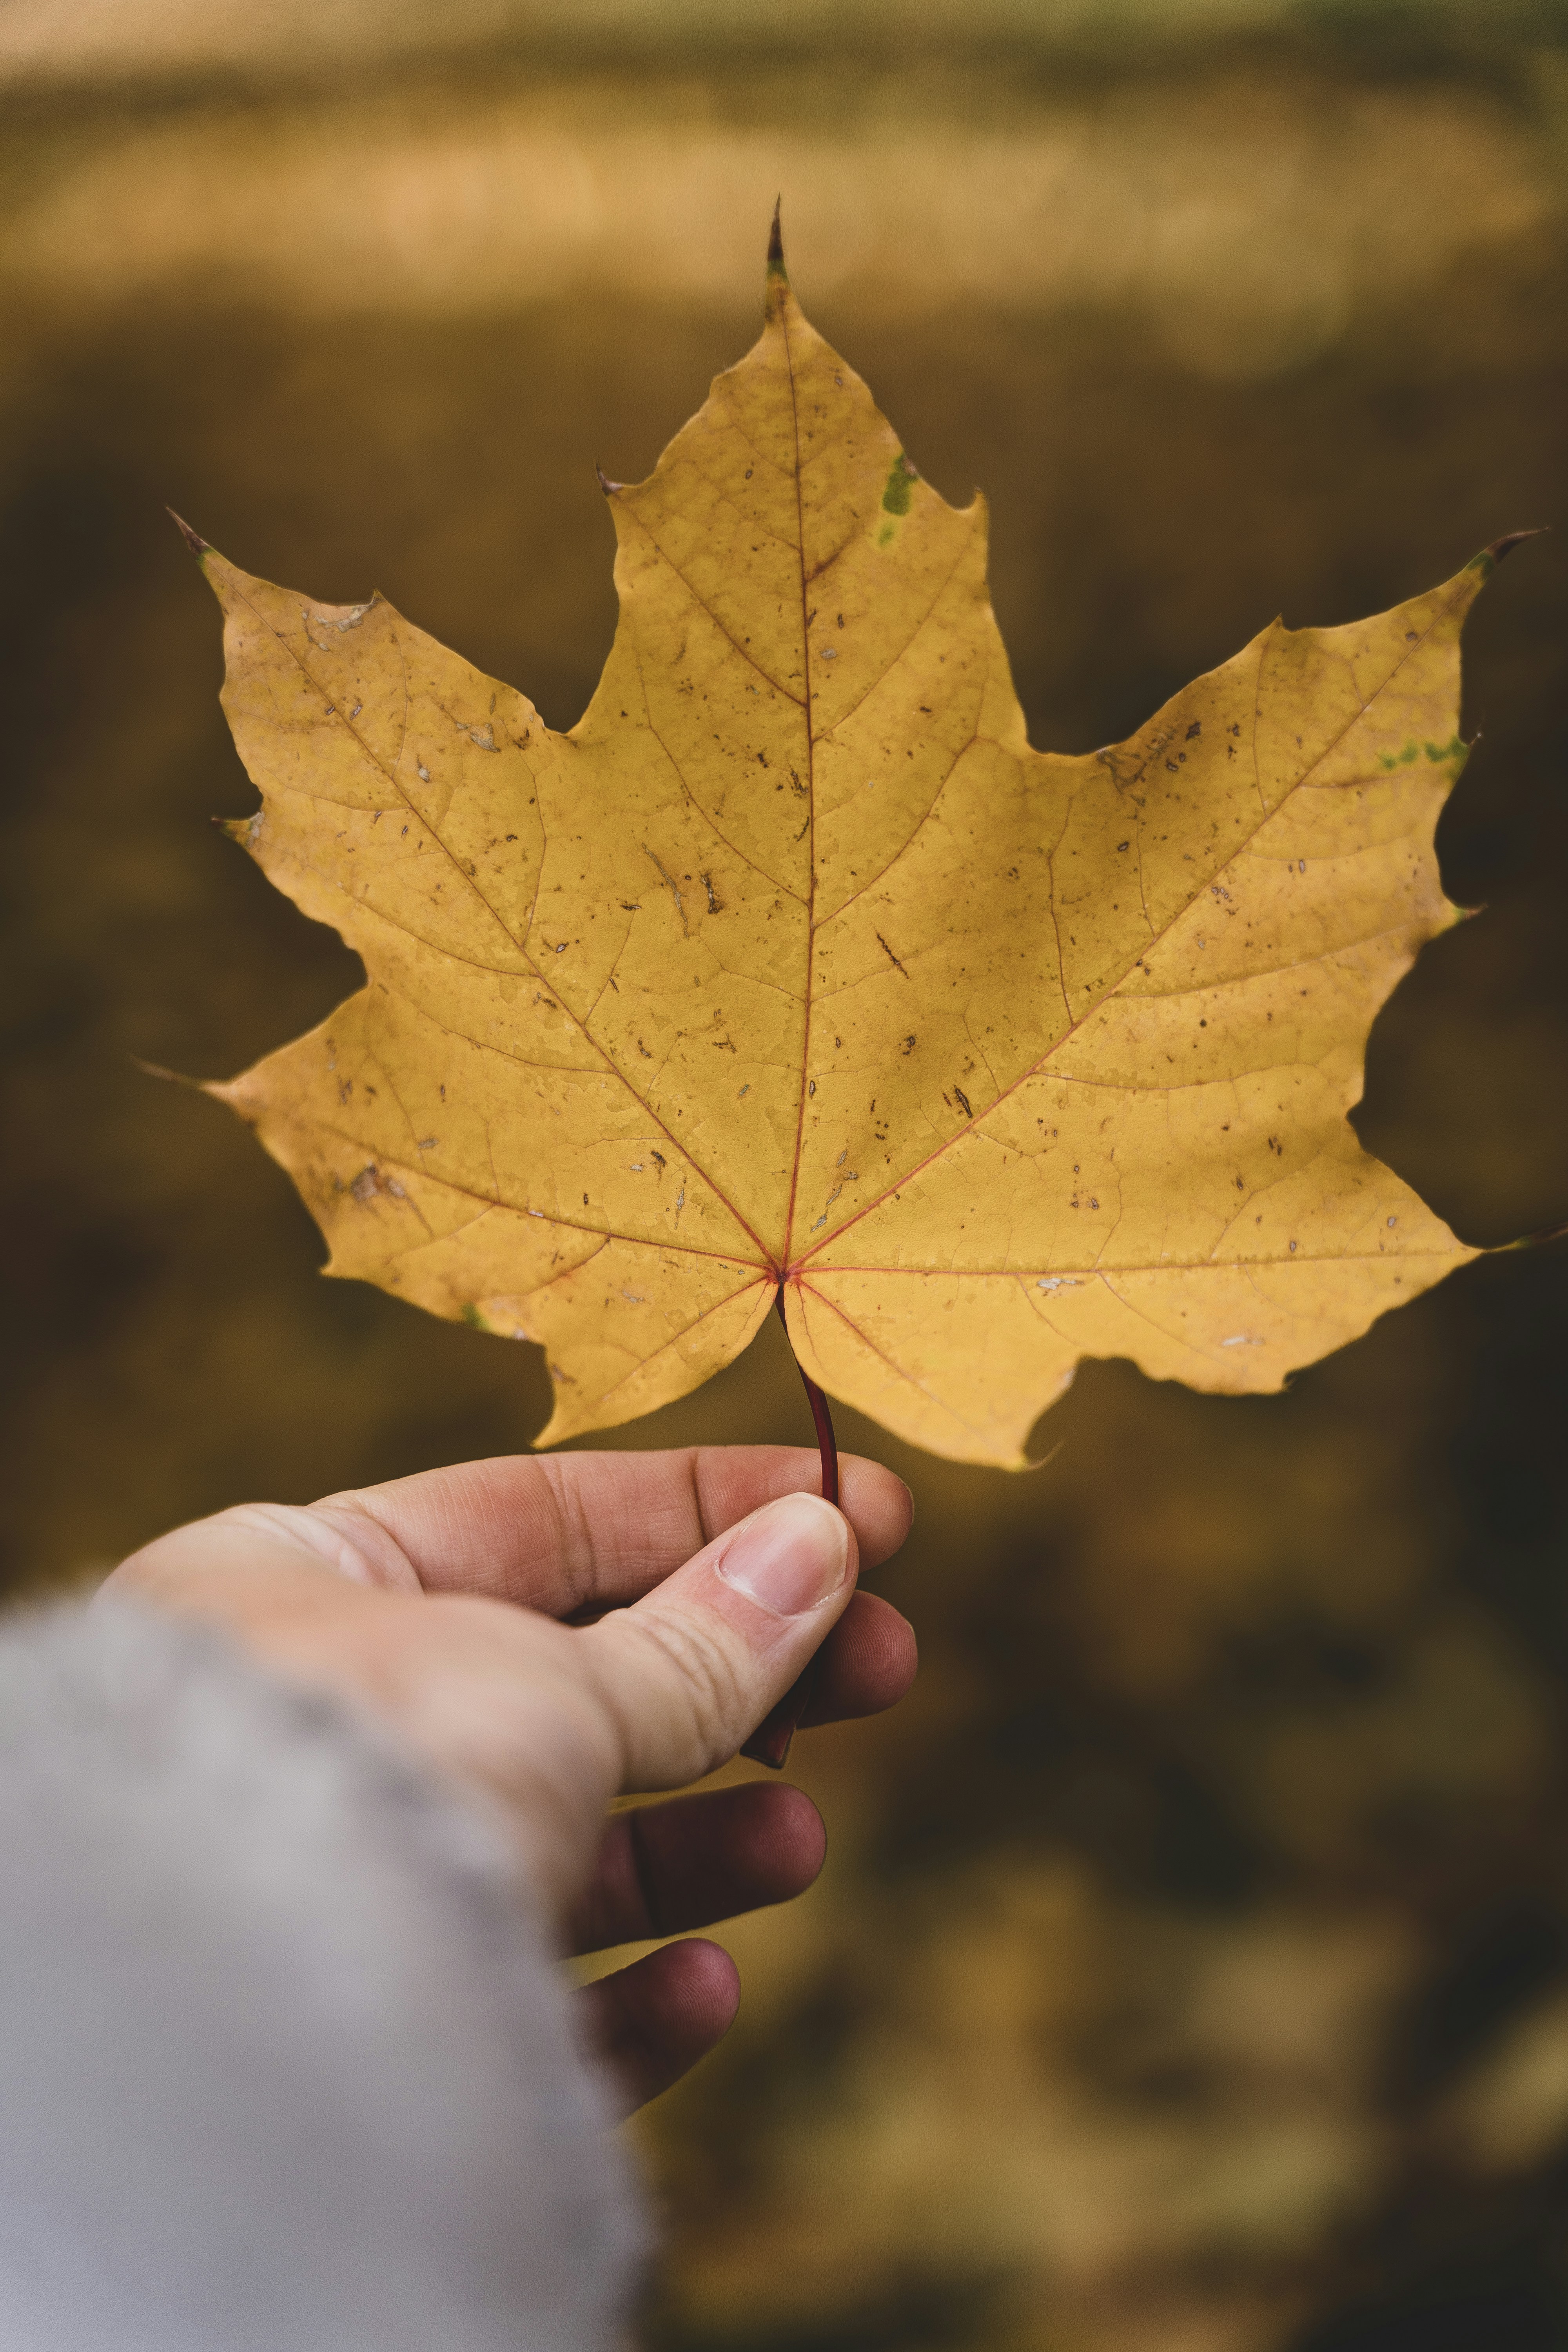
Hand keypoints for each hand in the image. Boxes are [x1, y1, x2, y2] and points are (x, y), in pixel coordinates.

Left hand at [103, 1447, 915, 2109]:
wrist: (238, 2027)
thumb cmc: (371, 1778)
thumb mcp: (552, 1677)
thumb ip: (694, 1637)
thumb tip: (818, 1548)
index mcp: (299, 1587)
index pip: (539, 1515)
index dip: (714, 1508)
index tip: (866, 1513)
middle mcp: (306, 1724)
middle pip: (567, 1677)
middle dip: (738, 1675)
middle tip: (887, 1661)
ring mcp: (337, 1881)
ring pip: (554, 1845)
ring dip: (698, 1843)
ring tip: (797, 1838)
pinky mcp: (371, 2037)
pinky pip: (520, 2005)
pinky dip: (627, 1996)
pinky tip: (705, 1982)